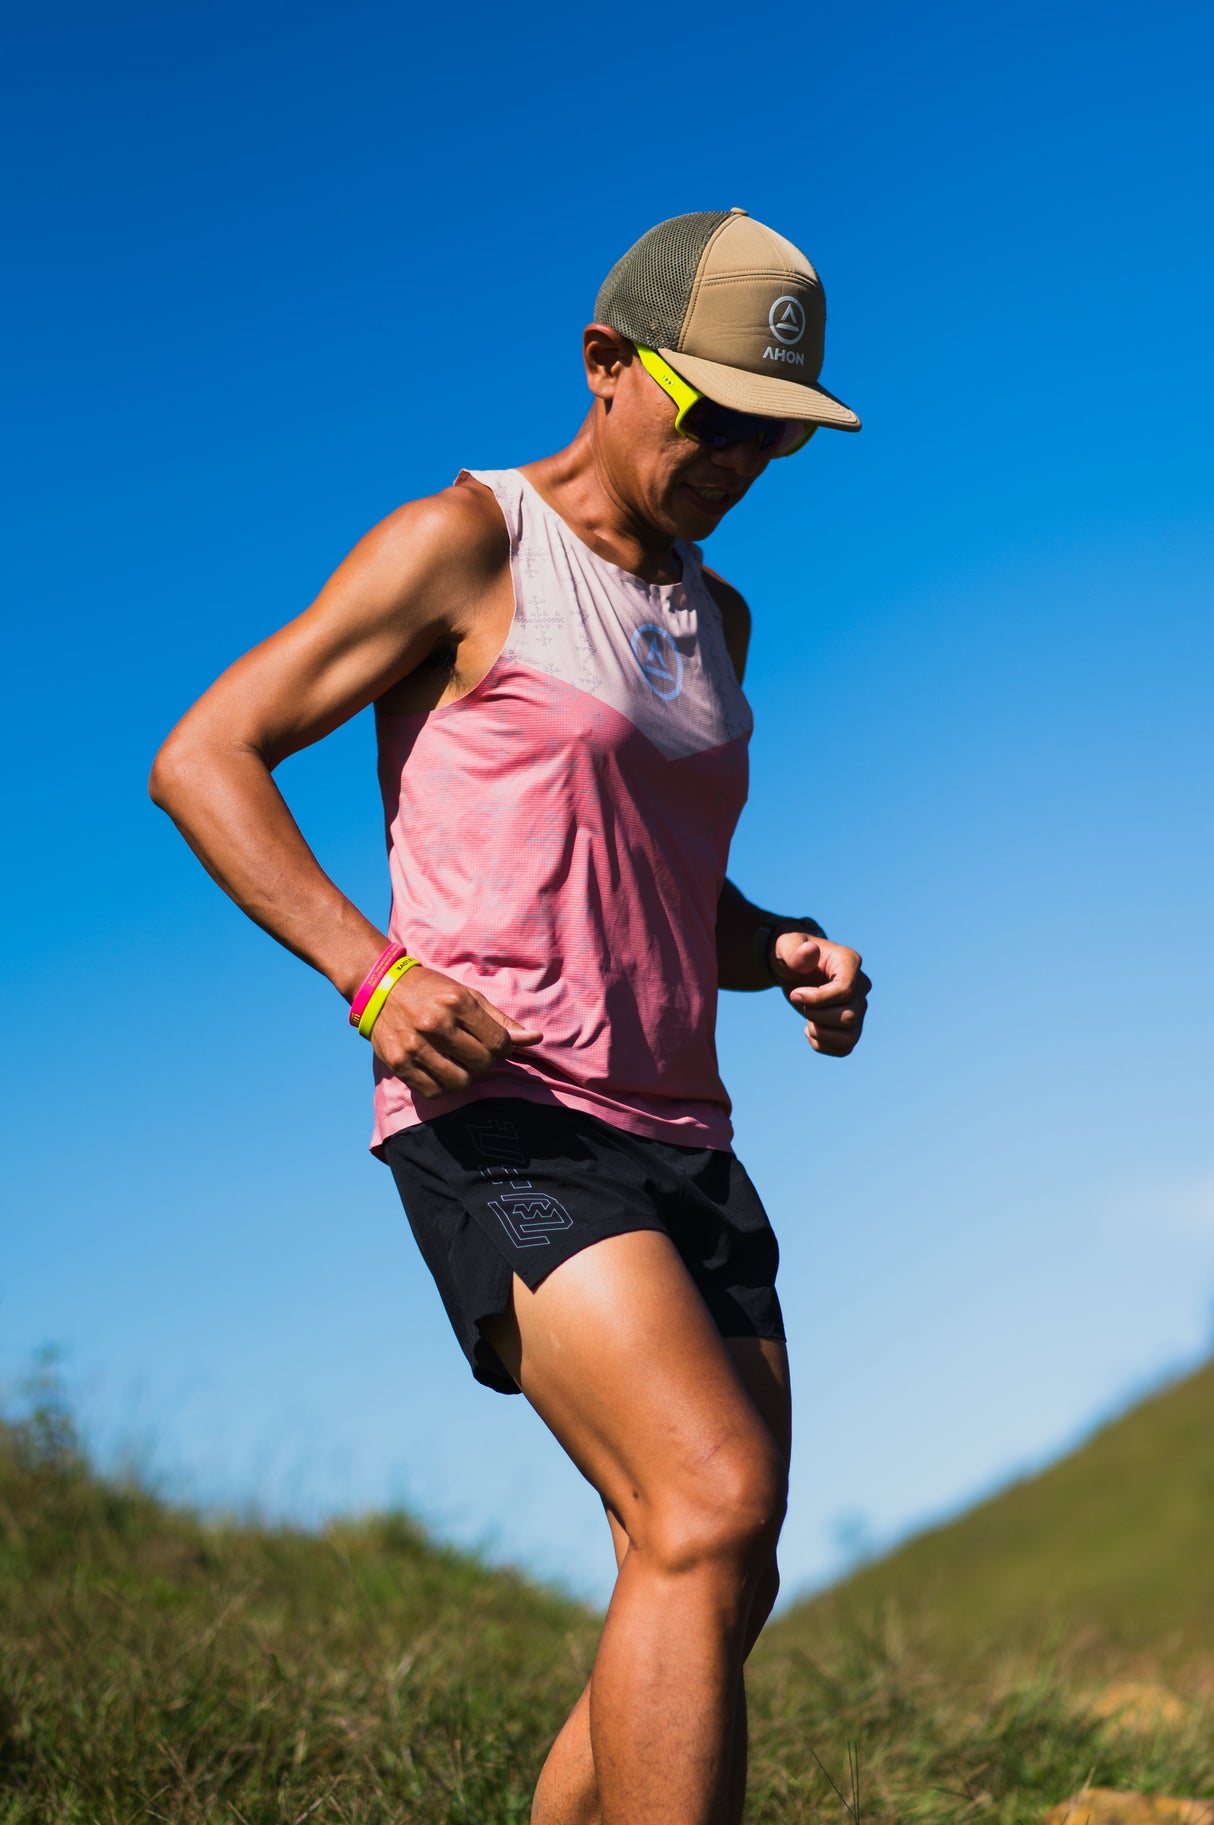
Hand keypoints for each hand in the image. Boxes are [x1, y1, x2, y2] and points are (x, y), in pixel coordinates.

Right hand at [369, 966, 542, 1097]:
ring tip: (457, 1061)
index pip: (499, 1043)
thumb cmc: (431, 991)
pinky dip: (442, 1086)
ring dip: (464, 1076)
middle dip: (485, 1061)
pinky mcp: (398, 1063)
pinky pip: (433, 1091)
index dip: (504, 1049)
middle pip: (482, 1063)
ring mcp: (415, 1045)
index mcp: (457, 1003)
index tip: (495, 1044)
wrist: (381, 987)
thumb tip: (536, 1039)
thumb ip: (502, 1020)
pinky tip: (440, 1070)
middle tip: (474, 1051)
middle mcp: (435, 1024)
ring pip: (459, 1082)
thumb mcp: (468, 996)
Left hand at [771, 934, 869, 1057]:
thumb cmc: (791, 953)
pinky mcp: (852, 1023)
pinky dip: (823, 1045)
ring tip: (807, 1020)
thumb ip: (795, 950)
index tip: (795, 994)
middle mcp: (861, 985)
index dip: (817, 999)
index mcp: (849, 962)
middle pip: (849, 1016)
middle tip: (799, 1002)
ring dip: (821, 1034)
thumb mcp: (786, 946)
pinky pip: (845, 1047)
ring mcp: (859, 1006)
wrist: (793, 967)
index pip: (845, 991)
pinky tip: (809, 1030)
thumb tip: (809, 952)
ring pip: (850, 1037)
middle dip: (816, 1016)